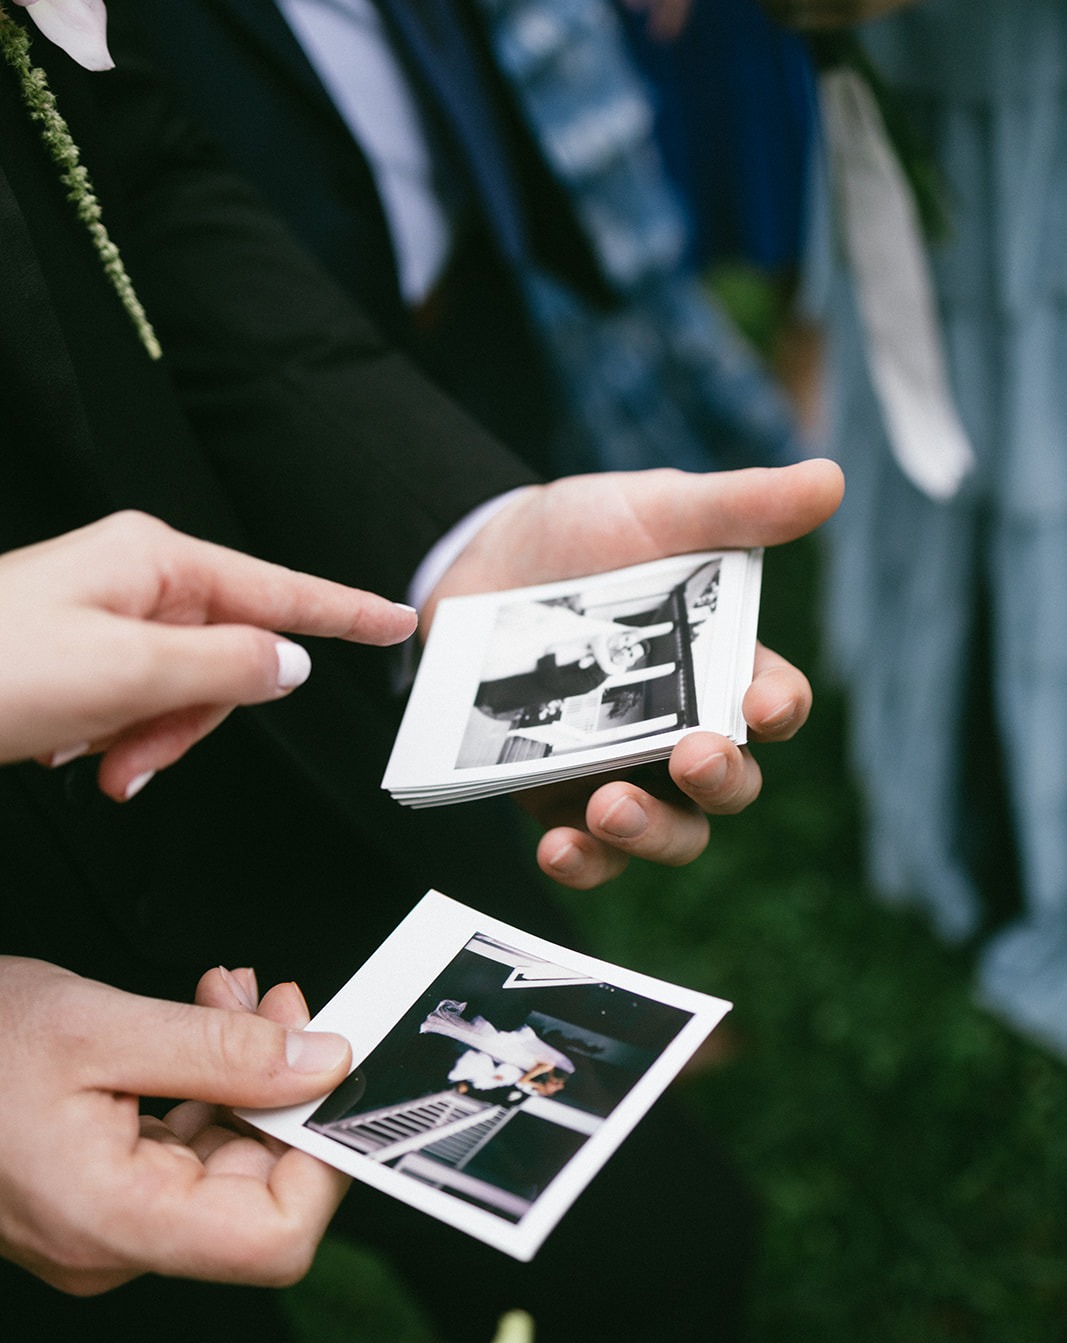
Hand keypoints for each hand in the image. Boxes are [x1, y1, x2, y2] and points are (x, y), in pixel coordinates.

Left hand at [0, 511, 416, 800]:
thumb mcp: (125, 673)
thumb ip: (225, 666)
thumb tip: (288, 663)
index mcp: (153, 561)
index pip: (278, 589)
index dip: (344, 612)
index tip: (396, 621)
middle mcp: (134, 581)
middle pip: (227, 655)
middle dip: (194, 719)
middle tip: (143, 755)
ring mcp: (105, 618)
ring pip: (182, 691)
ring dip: (151, 740)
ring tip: (100, 763)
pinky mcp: (80, 656)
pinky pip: (137, 704)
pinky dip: (118, 739)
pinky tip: (75, 752)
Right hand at [0, 957, 351, 1294]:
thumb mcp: (98, 1025)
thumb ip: (220, 1051)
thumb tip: (320, 1064)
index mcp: (115, 1221)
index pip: (273, 1240)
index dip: (323, 1160)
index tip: (334, 1079)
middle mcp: (116, 1241)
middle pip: (256, 1193)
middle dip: (287, 1090)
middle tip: (283, 1007)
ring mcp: (107, 1220)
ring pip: (221, 1160)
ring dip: (248, 1071)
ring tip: (237, 997)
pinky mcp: (98, 1188)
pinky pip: (180, 1146)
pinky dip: (206, 1081)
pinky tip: (205, 1020)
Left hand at [428, 459, 843, 887]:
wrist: (477, 558)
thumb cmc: (584, 531)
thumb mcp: (657, 510)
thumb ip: (737, 506)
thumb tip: (829, 480)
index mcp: (722, 664)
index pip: (774, 703)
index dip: (778, 708)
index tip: (761, 702)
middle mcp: (683, 728)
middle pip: (730, 783)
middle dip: (720, 779)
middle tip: (692, 755)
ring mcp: (624, 768)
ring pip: (669, 831)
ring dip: (651, 833)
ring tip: (612, 809)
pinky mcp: (559, 795)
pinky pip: (586, 850)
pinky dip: (581, 862)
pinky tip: (559, 849)